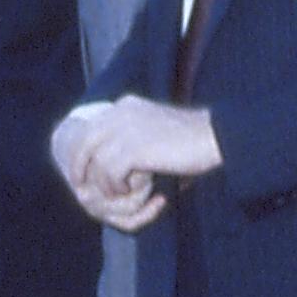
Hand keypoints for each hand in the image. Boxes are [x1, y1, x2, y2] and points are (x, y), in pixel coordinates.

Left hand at [57, 96, 219, 229]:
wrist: (217, 137)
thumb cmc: (190, 142)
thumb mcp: (153, 134)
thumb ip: (130, 142)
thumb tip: (108, 168)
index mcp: (125, 105)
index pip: (89, 128)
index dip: (80, 152)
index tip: (82, 172)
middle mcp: (121, 112)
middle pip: (83, 141)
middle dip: (79, 167)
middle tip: (82, 188)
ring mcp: (126, 128)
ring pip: (96, 161)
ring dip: (107, 182)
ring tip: (125, 191)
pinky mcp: (135, 147)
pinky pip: (111, 173)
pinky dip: (118, 186)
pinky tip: (136, 190)